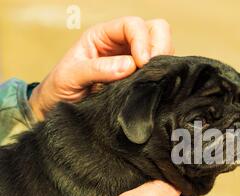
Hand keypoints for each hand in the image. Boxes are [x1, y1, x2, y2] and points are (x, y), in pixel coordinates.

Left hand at [29, 16, 173, 119]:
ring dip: (162, 64)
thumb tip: (129, 65)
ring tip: (151, 82)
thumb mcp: (70, 77)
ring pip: (164, 49)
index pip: (133, 25)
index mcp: (104, 36)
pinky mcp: (142, 80)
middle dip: (159, 47)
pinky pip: (161, 72)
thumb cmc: (60, 90)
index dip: (142, 40)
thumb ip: (97, 69)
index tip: (142, 63)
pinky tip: (153, 89)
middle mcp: (123, 44)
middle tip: (152, 71)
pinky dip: (163, 78)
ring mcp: (135, 61)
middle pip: (156, 30)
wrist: (59, 110)